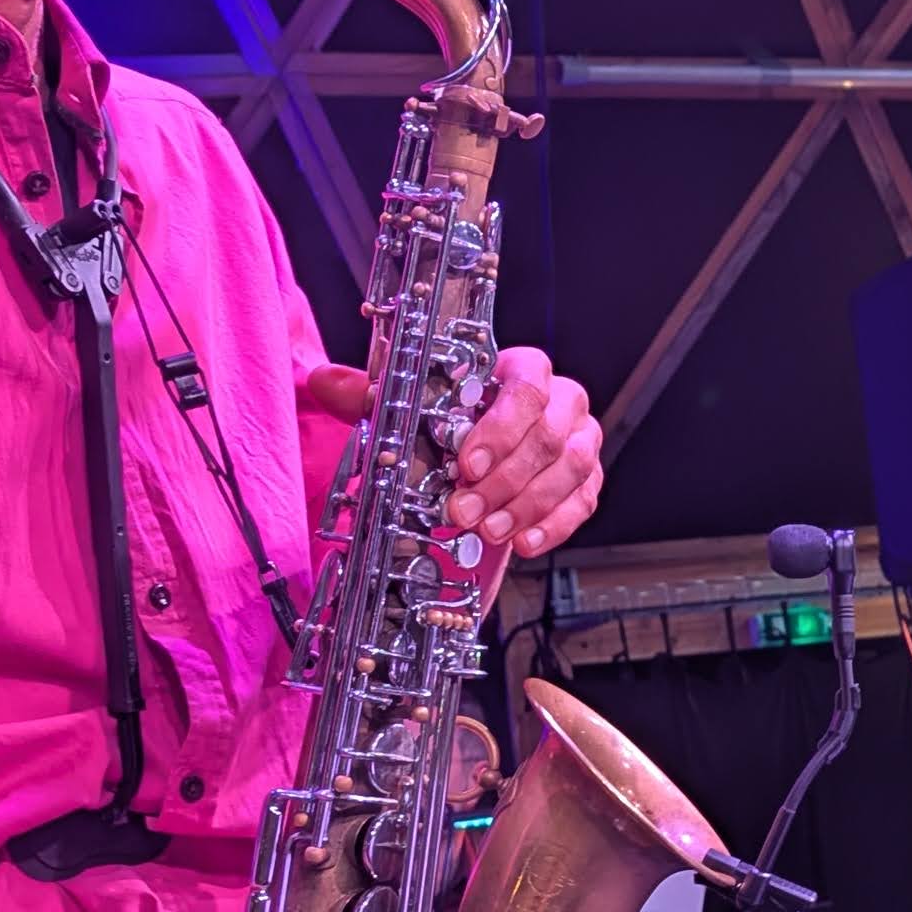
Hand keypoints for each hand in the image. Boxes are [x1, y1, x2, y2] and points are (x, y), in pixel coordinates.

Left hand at [299, 346, 601, 559]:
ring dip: (526, 505)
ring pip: (571, 469)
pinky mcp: (586, 479)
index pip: (528, 385)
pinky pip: (583, 502)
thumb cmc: (455, 420)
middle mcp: (560, 401)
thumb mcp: (411, 407)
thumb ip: (371, 396)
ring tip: (487, 529)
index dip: (500, 426)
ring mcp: (580, 439)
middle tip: (464, 509)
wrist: (482, 452)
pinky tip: (522, 541)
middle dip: (503, 480)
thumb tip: (326, 381)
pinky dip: (553, 525)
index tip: (467, 462)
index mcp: (521, 370)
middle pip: (549, 435)